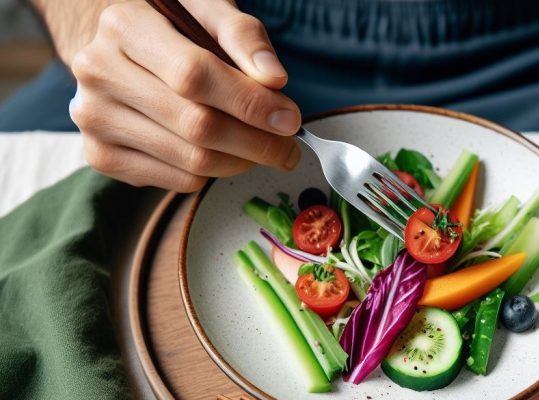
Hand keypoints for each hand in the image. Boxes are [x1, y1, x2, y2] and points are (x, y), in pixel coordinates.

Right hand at [68, 0, 300, 190]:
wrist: (115, 50)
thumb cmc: (171, 29)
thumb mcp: (206, 11)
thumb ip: (243, 36)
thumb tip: (274, 79)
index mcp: (125, 26)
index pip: (194, 75)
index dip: (249, 102)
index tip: (289, 119)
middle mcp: (99, 72)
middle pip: (196, 125)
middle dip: (257, 142)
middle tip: (287, 146)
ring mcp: (95, 118)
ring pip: (190, 160)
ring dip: (241, 162)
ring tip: (263, 150)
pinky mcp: (99, 155)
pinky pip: (176, 180)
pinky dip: (213, 174)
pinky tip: (225, 155)